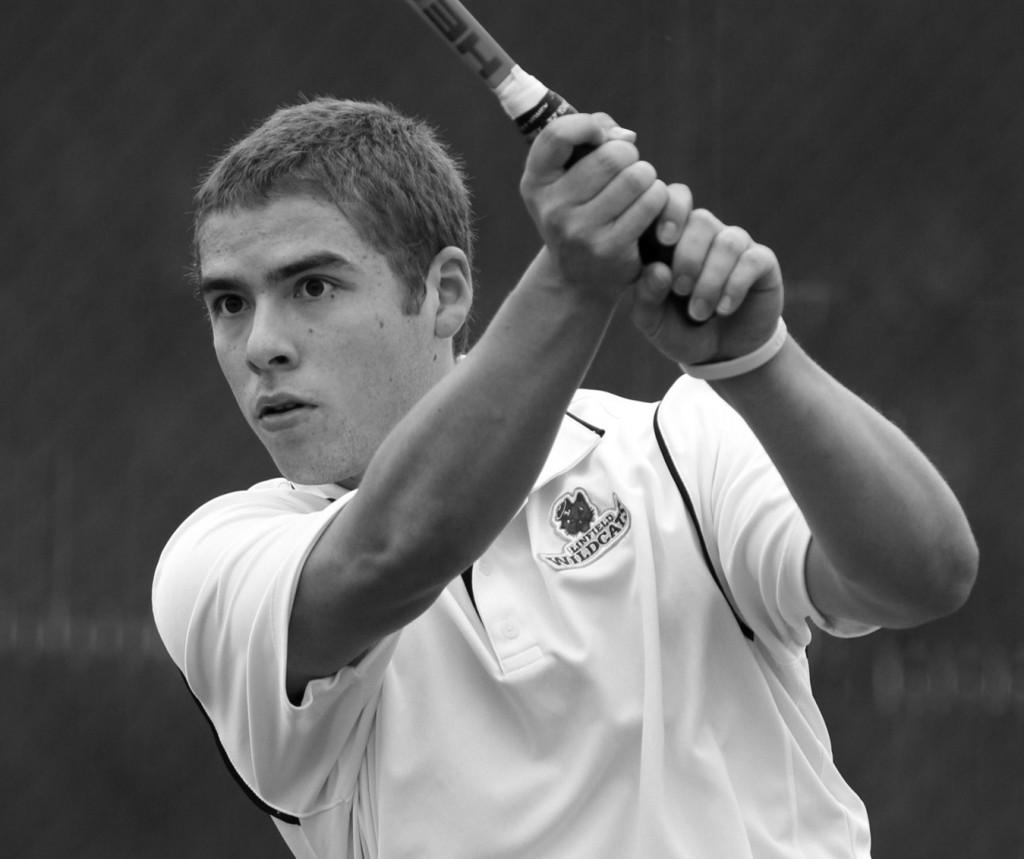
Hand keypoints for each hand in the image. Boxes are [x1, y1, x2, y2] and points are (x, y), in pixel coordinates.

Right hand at [519, 113, 667, 297]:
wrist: (579, 277)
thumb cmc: (579, 210)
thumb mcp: (566, 177)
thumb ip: (589, 140)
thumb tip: (625, 136)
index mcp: (536, 182)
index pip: (557, 135)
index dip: (587, 126)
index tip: (599, 136)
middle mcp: (553, 208)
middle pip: (612, 156)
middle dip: (628, 155)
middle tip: (627, 168)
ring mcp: (580, 232)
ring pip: (637, 177)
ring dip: (647, 177)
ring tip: (637, 189)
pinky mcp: (610, 249)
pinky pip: (650, 204)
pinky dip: (658, 199)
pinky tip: (647, 209)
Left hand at [630, 183, 783, 366]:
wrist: (721, 353)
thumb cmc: (679, 330)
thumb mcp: (652, 323)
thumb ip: (646, 298)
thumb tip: (657, 270)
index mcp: (670, 240)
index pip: (671, 201)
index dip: (669, 211)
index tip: (663, 239)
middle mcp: (704, 236)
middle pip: (700, 219)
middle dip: (688, 256)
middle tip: (679, 290)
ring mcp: (735, 246)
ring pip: (727, 241)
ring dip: (710, 279)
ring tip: (699, 312)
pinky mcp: (761, 262)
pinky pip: (751, 260)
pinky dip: (734, 286)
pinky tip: (724, 309)